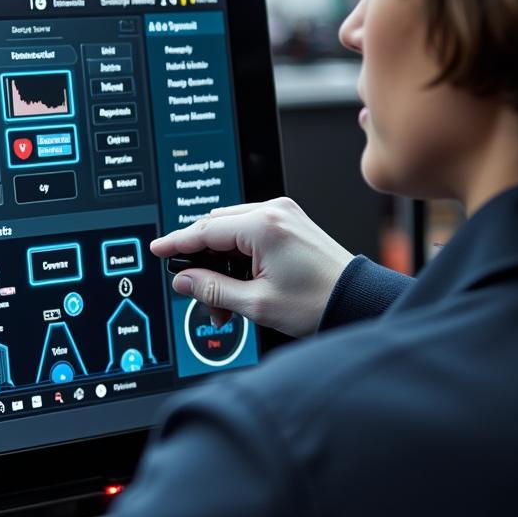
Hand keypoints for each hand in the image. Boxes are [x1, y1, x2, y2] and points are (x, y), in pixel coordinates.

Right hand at [149, 197, 354, 337]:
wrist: (358, 300)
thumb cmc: (319, 301)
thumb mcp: (256, 303)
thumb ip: (212, 289)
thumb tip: (184, 280)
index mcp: (263, 226)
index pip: (204, 230)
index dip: (177, 243)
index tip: (159, 249)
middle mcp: (273, 212)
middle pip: (215, 229)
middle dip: (203, 265)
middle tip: (201, 298)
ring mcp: (283, 215)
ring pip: (230, 233)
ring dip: (220, 265)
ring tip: (225, 304)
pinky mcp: (289, 223)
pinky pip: (248, 234)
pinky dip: (237, 259)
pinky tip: (239, 286)